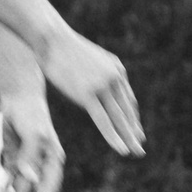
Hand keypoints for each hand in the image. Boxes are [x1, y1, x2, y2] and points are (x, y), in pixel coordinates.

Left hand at [0, 98, 65, 191]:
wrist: (18, 98)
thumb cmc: (32, 114)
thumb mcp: (35, 134)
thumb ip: (30, 157)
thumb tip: (27, 178)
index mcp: (53, 161)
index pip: (49, 187)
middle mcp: (41, 166)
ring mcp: (26, 165)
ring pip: (19, 189)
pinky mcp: (12, 161)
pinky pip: (8, 180)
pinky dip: (3, 190)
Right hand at [40, 29, 144, 157]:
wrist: (50, 38)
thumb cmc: (63, 48)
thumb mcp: (88, 59)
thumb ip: (96, 73)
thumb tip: (96, 85)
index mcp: (116, 68)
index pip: (128, 100)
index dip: (133, 118)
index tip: (136, 132)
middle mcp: (114, 77)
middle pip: (128, 111)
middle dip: (135, 131)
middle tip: (141, 148)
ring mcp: (102, 86)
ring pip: (120, 118)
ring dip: (129, 138)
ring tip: (136, 153)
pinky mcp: (88, 94)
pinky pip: (104, 121)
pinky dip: (114, 137)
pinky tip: (121, 149)